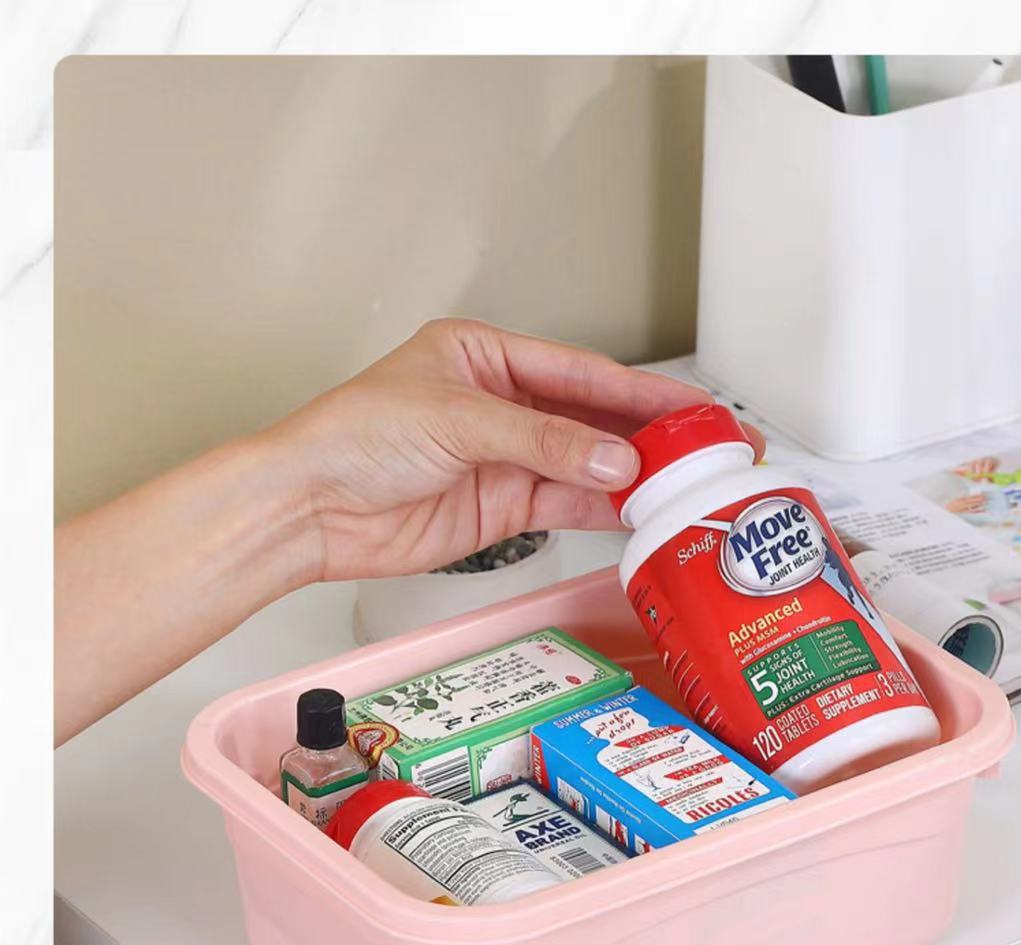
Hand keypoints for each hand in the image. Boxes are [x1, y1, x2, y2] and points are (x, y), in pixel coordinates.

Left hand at [258, 317, 764, 579]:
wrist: (308, 508)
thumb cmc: (352, 438)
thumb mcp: (457, 421)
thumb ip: (543, 441)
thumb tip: (615, 457)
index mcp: (487, 357)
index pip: (582, 372)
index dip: (642, 391)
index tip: (693, 407)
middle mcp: (501, 406)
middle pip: (594, 419)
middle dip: (653, 434)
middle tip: (711, 447)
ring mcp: (504, 461)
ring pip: (587, 465)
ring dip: (636, 475)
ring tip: (688, 482)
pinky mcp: (500, 510)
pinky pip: (565, 504)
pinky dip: (603, 507)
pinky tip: (639, 507)